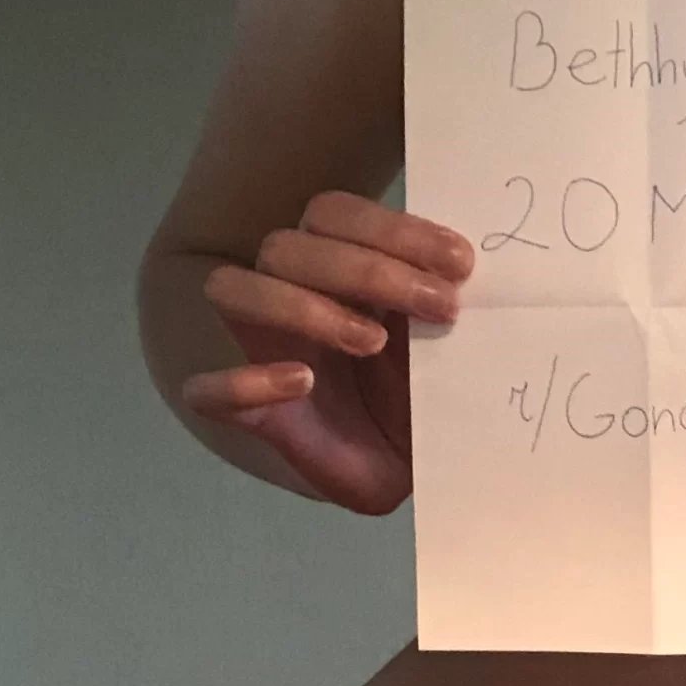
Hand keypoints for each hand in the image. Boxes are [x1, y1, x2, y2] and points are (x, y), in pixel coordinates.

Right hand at [180, 193, 475, 513]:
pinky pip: (207, 390)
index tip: (460, 264)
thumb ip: (448, 313)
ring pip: (233, 289)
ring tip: (372, 342)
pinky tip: (300, 383)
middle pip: (286, 244)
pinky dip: (244, 382)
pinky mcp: (244, 412)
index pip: (334, 215)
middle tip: (441, 307)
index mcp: (333, 270)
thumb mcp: (445, 352)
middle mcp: (286, 296)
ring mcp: (257, 350)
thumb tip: (478, 281)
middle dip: (369, 270)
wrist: (397, 470)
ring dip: (303, 308)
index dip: (391, 228)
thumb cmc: (418, 399)